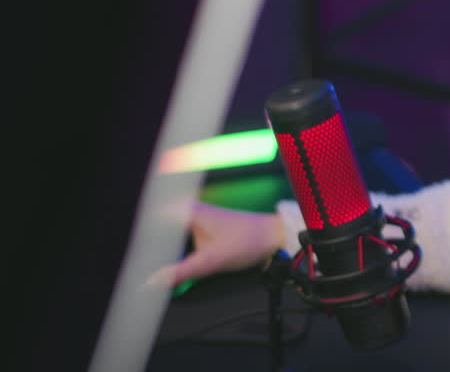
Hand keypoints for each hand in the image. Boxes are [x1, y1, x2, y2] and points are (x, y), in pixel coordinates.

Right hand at [147, 201, 286, 288]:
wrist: (274, 236)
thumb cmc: (248, 241)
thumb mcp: (210, 262)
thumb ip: (179, 273)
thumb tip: (150, 285)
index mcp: (186, 212)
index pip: (148, 224)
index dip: (137, 243)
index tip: (129, 261)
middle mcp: (187, 211)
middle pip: (155, 231)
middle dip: (146, 250)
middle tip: (137, 270)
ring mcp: (194, 219)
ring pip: (165, 236)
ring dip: (159, 252)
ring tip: (150, 271)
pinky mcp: (200, 228)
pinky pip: (176, 239)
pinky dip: (171, 253)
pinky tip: (169, 267)